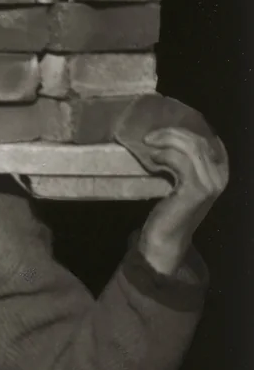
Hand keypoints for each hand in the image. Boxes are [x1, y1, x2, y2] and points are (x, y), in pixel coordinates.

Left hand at [137, 126, 228, 274]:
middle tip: (149, 135)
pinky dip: (164, 156)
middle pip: (199, 139)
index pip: (208, 138)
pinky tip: (152, 158)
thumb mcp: (181, 181)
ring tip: (148, 144)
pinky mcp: (196, 190)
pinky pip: (180, 161)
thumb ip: (185, 161)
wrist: (164, 241)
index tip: (165, 128)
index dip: (187, 128)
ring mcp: (211, 183)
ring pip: (190, 147)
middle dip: (172, 132)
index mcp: (221, 170)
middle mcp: (221, 175)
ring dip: (166, 141)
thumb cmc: (169, 210)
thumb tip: (170, 135)